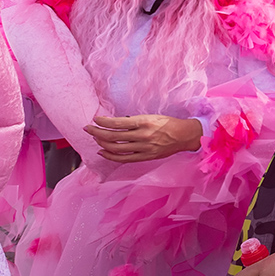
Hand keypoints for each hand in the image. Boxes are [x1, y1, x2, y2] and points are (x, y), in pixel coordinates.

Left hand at [84, 114, 201, 162]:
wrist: (184, 136)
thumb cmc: (168, 123)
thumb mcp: (152, 117)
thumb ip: (134, 121)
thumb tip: (115, 123)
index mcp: (145, 122)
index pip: (118, 123)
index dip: (103, 122)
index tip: (95, 119)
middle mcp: (143, 135)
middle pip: (113, 136)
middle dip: (97, 132)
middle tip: (88, 128)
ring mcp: (144, 148)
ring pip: (115, 148)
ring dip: (101, 143)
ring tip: (95, 139)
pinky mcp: (145, 157)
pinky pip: (123, 158)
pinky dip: (110, 155)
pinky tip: (103, 151)